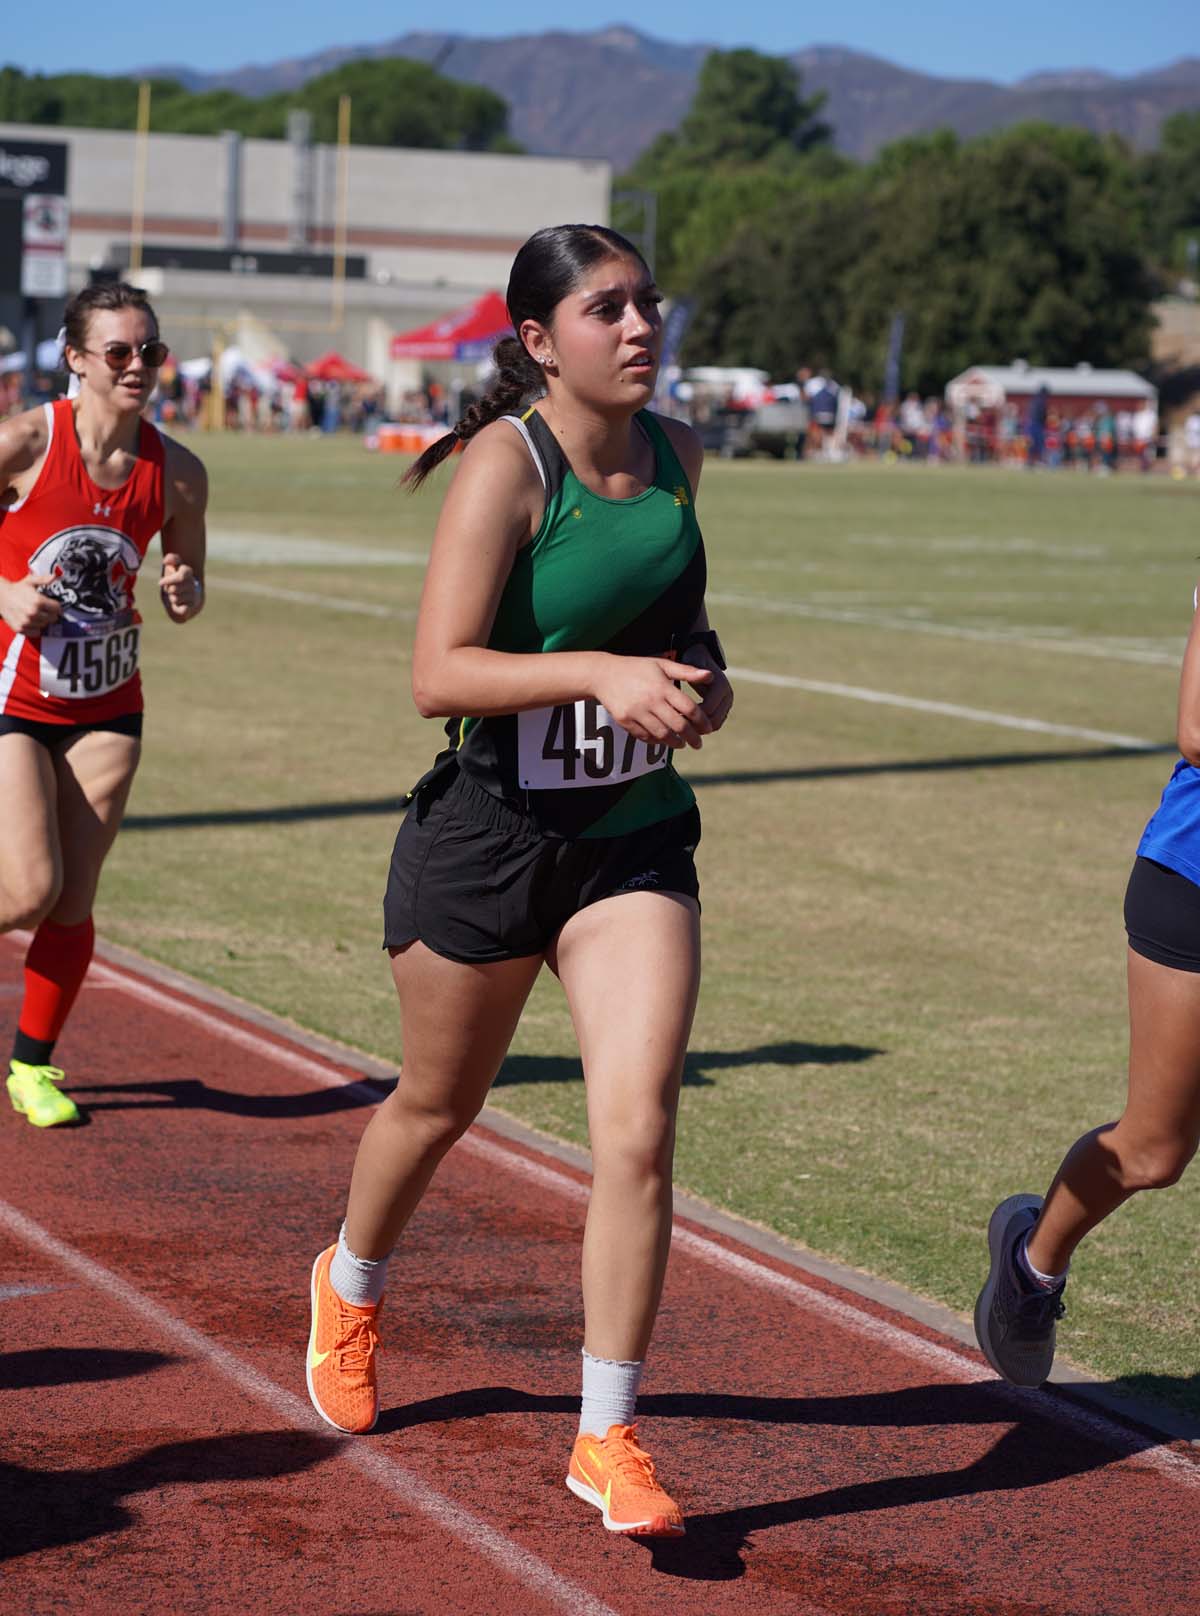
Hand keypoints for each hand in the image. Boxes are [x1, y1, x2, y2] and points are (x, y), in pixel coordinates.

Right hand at [0, 573, 62, 634]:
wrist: (0, 596)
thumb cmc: (16, 589)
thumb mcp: (30, 581)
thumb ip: (44, 579)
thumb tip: (55, 576)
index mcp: (38, 601)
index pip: (57, 609)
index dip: (56, 606)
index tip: (53, 605)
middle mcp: (33, 613)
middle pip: (53, 618)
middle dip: (51, 614)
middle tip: (45, 610)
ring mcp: (26, 622)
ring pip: (44, 625)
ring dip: (43, 621)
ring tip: (36, 614)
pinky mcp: (20, 628)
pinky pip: (36, 632)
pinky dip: (35, 628)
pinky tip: (31, 620)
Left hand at [160, 553, 203, 621]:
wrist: (188, 595)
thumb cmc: (176, 579)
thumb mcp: (172, 567)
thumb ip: (171, 559)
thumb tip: (166, 561)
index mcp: (188, 572)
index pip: (181, 576)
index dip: (169, 580)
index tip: (160, 583)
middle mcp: (193, 584)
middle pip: (174, 589)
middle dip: (168, 590)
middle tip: (170, 589)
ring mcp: (194, 595)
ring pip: (175, 599)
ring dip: (172, 598)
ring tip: (175, 595)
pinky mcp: (193, 606)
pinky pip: (183, 609)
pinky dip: (178, 608)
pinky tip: (179, 604)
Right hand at [593, 655, 713, 748]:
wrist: (603, 674)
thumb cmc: (637, 668)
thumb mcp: (662, 665)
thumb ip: (687, 672)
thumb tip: (711, 675)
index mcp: (663, 687)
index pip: (689, 709)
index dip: (702, 721)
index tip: (708, 728)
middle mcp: (650, 701)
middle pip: (678, 725)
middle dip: (692, 738)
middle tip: (699, 744)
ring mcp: (636, 712)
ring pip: (662, 734)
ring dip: (675, 743)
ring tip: (682, 744)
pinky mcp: (625, 721)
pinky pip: (645, 737)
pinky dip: (656, 741)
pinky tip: (663, 740)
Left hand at [677, 645, 733, 730]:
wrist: (700, 660)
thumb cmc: (691, 661)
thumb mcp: (690, 663)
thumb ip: (695, 670)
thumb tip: (708, 676)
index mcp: (721, 685)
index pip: (708, 709)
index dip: (691, 715)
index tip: (674, 715)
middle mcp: (727, 696)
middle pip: (714, 720)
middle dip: (696, 725)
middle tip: (677, 725)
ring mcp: (727, 704)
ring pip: (715, 725)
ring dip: (699, 728)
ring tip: (681, 725)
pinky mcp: (723, 710)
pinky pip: (713, 725)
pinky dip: (701, 727)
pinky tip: (686, 724)